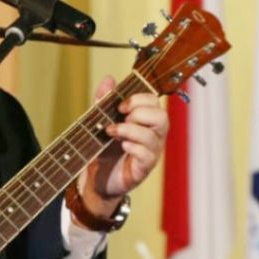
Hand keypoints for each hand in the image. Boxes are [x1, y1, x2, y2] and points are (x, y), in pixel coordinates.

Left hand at [76, 76, 168, 218]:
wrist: (96, 179)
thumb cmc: (103, 149)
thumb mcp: (100, 121)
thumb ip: (103, 101)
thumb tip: (109, 79)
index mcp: (145, 121)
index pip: (154, 102)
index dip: (139, 99)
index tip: (120, 105)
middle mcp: (153, 136)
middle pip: (162, 117)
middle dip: (139, 113)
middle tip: (121, 118)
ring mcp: (151, 153)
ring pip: (154, 136)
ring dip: (131, 129)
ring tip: (113, 132)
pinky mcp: (143, 169)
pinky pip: (147, 155)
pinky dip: (134, 147)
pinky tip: (122, 145)